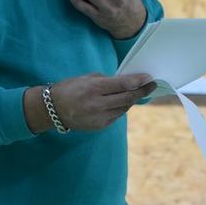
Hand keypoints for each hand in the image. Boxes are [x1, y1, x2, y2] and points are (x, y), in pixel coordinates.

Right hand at [24, 73, 156, 132]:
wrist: (53, 110)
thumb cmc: (70, 88)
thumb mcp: (87, 78)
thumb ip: (107, 80)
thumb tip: (127, 81)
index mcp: (93, 89)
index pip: (122, 85)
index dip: (138, 81)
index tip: (149, 78)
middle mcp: (97, 105)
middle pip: (127, 98)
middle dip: (142, 91)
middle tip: (152, 85)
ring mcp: (99, 118)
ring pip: (124, 108)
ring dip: (131, 99)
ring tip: (138, 91)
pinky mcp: (100, 126)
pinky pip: (116, 115)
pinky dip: (121, 107)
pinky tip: (121, 102)